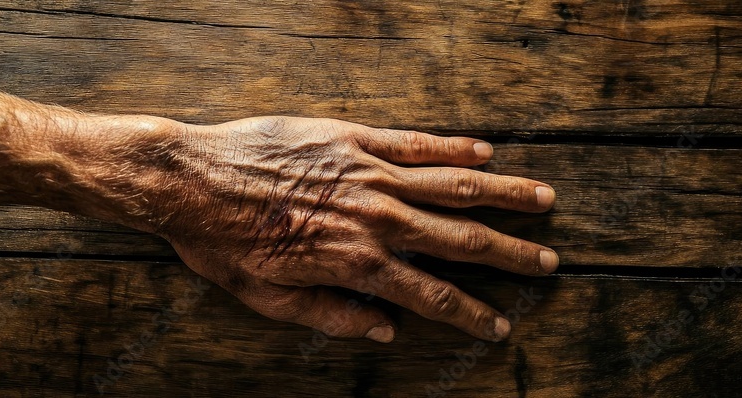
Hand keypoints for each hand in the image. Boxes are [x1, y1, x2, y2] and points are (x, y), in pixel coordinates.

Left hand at [86, 116, 556, 341]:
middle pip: (460, 240)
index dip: (472, 314)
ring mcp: (367, 173)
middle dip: (510, 254)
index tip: (501, 324)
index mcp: (356, 263)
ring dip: (502, 195)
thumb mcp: (269, 299)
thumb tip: (387, 330)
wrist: (192, 179)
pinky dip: (453, 148)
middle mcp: (375, 218)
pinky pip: (415, 142)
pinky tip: (484, 152)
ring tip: (543, 200)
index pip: (433, 296)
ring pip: (452, 185)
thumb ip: (333, 316)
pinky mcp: (352, 138)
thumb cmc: (223, 243)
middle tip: (549, 263)